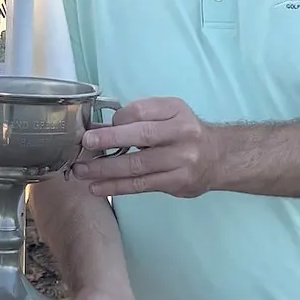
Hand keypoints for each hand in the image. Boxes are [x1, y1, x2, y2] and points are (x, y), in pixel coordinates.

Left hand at [72, 97, 218, 197]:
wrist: (218, 157)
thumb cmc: (184, 132)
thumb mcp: (170, 113)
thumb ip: (141, 116)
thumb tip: (103, 127)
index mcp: (176, 111)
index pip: (141, 111)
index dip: (117, 120)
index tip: (98, 127)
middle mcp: (182, 134)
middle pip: (140, 136)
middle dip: (108, 141)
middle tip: (84, 144)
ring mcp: (181, 160)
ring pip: (137, 166)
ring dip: (105, 170)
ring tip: (82, 171)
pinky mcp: (177, 182)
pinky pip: (141, 185)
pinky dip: (116, 187)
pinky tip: (97, 187)